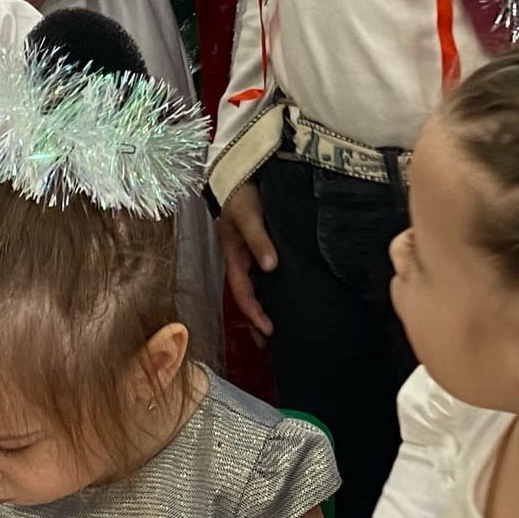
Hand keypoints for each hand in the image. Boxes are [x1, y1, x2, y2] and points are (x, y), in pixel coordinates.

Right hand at [217, 183, 278, 336]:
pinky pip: (264, 275)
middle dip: (256, 321)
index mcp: (233, 258)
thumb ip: (259, 240)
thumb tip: (270, 267)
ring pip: (256, 288)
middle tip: (271, 344)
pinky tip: (284, 296)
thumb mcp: (248, 215)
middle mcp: (240, 261)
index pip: (242, 294)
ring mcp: (249, 255)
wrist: (239, 172)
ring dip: (265, 307)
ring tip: (278, 329)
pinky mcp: (260, 247)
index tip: (269, 331)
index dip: (255, 314)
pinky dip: (272, 289)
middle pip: (248, 297)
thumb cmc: (241, 194)